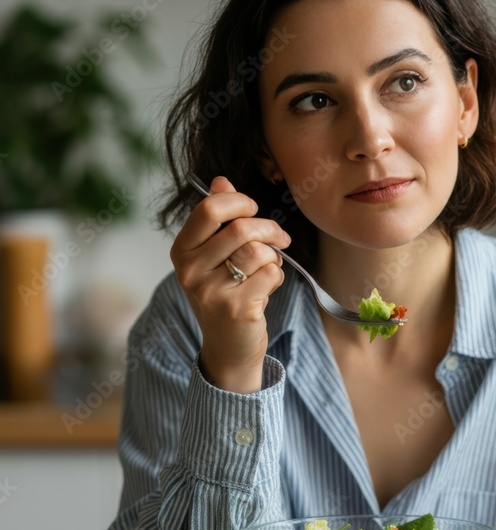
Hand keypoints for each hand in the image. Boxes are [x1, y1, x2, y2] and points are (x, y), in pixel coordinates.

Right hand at [170, 175, 291, 391]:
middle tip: (280, 238)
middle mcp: (190, 271)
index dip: (240, 202)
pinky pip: (271, 274)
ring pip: (258, 251)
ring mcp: (212, 292)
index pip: (209, 209)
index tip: (254, 210)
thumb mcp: (213, 256)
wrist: (228, 348)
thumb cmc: (224, 295)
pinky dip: (278, 276)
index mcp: (182, 251)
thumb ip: (217, 219)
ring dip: (274, 255)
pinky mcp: (237, 309)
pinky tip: (268, 288)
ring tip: (270, 266)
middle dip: (269, 229)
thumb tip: (221, 181)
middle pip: (241, 228)